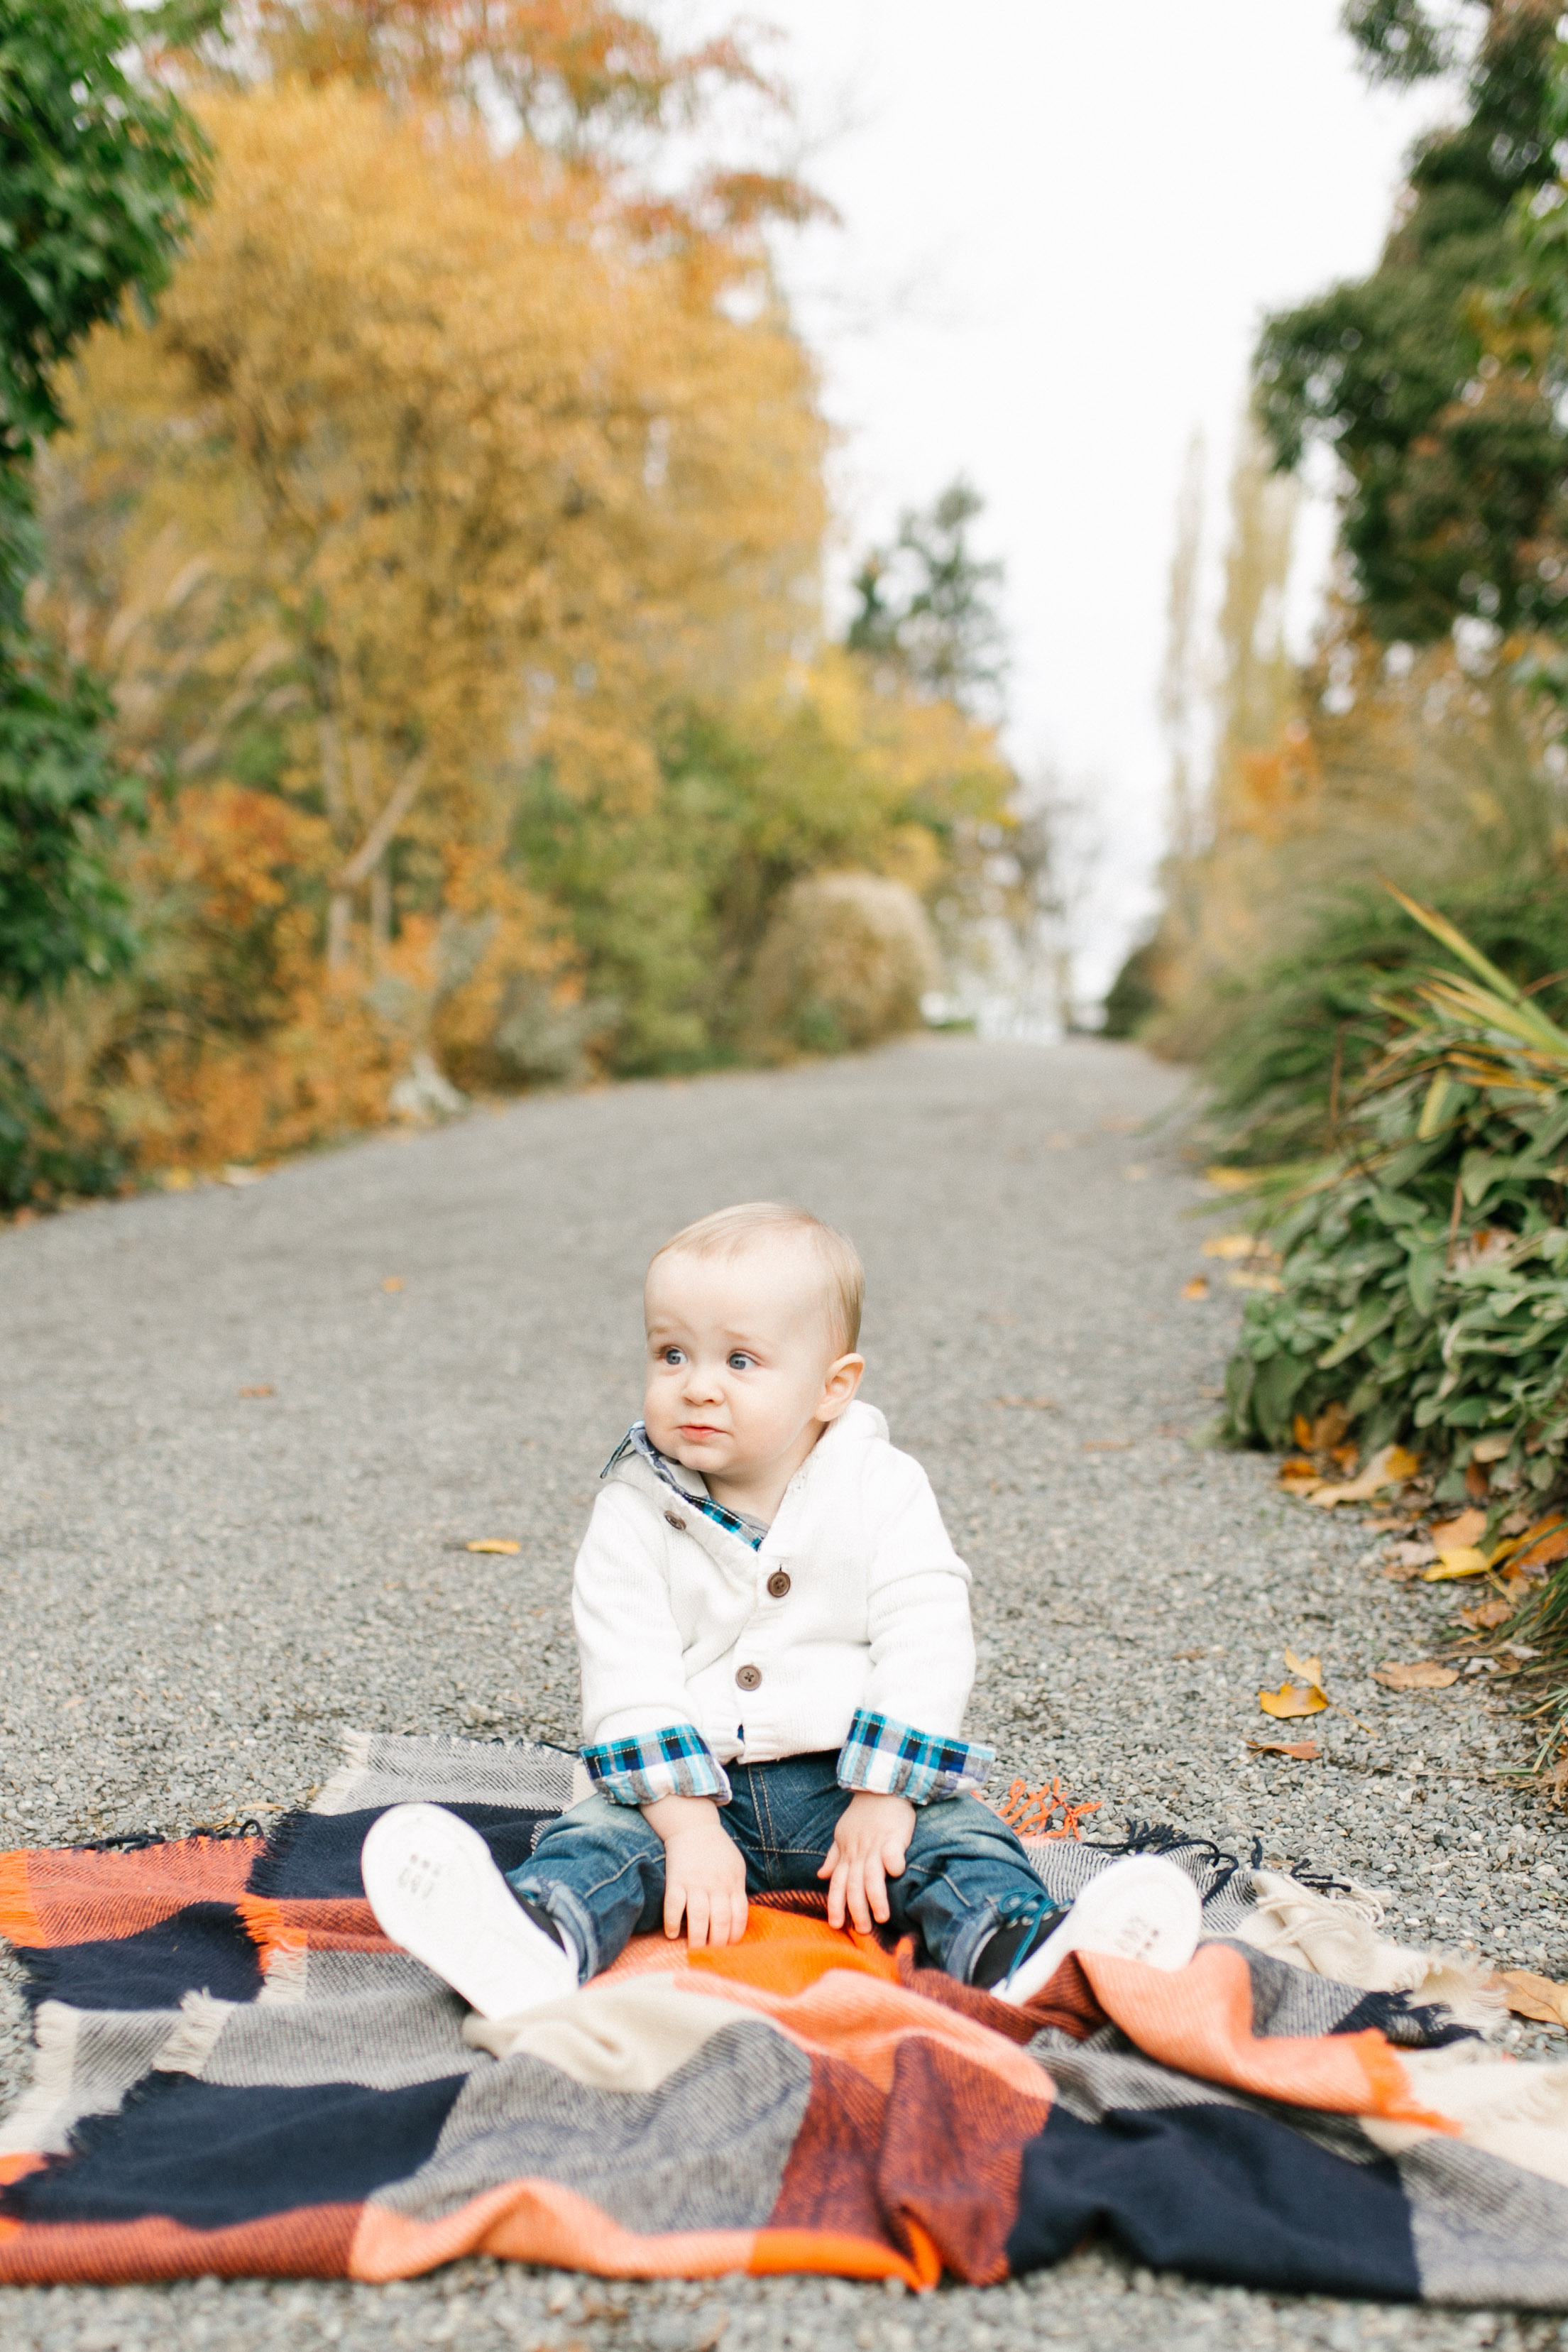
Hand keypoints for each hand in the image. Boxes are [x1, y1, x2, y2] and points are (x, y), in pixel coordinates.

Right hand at [641, 1794, 747, 1948]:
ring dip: (697, 1938)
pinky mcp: (676, 1879)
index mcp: (733, 1883)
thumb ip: (738, 1891)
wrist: (694, 1827)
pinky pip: (673, 1905)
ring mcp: (695, 1882)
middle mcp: (716, 1884)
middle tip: (711, 1953)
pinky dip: (672, 1922)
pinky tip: (672, 1934)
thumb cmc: (718, 1851)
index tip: (729, 1947)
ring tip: (694, 1949)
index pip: (739, 1917)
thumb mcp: (737, 1867)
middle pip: (720, 1921)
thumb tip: (738, 1920)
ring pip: (698, 1918)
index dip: (734, 1936)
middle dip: (717, 1943)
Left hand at [818, 1791, 915, 1933]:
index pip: (838, 1884)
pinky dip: (893, 1862)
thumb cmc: (863, 1814)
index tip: (836, 1925)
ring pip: (872, 1875)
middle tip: (862, 1931)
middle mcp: (858, 1853)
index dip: (835, 1904)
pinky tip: (897, 1873)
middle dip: (856, 1910)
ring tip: (882, 1917)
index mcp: (846, 1854)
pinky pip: (892, 1850)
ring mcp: (875, 1845)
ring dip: (875, 1897)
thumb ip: (833, 1856)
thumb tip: (821, 1875)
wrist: (880, 1785)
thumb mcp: (842, 1834)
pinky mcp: (894, 1835)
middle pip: (854, 1885)